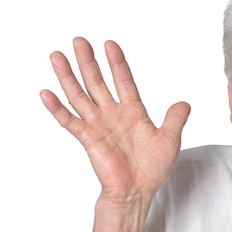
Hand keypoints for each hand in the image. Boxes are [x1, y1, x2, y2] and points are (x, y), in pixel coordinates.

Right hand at [40, 37, 190, 204]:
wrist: (138, 191)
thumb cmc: (152, 169)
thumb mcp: (170, 140)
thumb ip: (175, 119)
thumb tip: (185, 103)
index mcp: (133, 112)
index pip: (124, 81)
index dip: (117, 63)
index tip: (110, 44)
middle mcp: (113, 115)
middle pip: (97, 82)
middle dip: (88, 62)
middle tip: (79, 41)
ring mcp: (98, 126)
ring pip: (80, 96)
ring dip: (68, 77)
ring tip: (57, 56)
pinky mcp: (88, 139)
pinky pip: (70, 121)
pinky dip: (57, 108)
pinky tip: (46, 93)